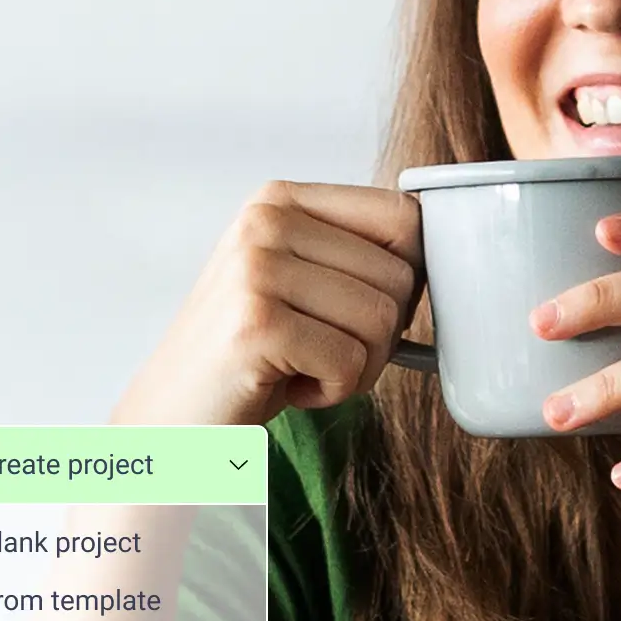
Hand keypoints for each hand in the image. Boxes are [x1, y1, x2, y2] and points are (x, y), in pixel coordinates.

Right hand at [114, 181, 422, 427]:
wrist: (173, 420)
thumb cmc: (251, 357)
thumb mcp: (299, 283)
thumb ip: (355, 252)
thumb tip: (447, 253)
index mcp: (280, 199)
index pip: (403, 216)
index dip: (407, 276)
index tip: (361, 309)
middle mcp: (264, 221)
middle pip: (400, 275)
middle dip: (377, 334)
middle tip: (319, 351)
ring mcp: (257, 269)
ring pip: (381, 320)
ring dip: (355, 366)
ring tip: (300, 368)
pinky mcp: (257, 324)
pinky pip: (351, 362)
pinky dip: (332, 391)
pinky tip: (286, 387)